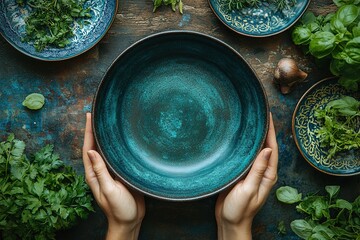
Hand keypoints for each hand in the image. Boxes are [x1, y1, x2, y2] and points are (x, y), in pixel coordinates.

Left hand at [82, 113, 144, 239]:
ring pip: (107, 150)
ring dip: (106, 136)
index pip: (88, 148)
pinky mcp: (121, 173)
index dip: (88, 132)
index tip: (89, 116)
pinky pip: (117, 156)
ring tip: (108, 121)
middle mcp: (100, 170)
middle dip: (96, 130)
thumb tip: (91, 151)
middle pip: (96, 146)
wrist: (130, 220)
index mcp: (94, 174)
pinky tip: (122, 138)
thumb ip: (100, 171)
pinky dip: (118, 145)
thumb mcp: (109, 189)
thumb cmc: (119, 209)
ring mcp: (111, 171)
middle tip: (98, 114)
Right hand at [215, 113, 277, 239]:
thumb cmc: (239, 209)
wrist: (229, 221)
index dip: (271, 131)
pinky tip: (239, 137)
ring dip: (254, 136)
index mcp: (267, 175)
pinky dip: (244, 145)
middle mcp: (262, 171)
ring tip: (250, 120)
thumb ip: (258, 170)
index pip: (272, 148)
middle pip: (265, 146)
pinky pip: (245, 155)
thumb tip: (268, 149)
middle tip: (258, 113)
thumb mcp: (249, 189)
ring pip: (255, 150)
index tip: (267, 115)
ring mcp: (252, 172)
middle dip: (264, 130)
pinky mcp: (242, 173)